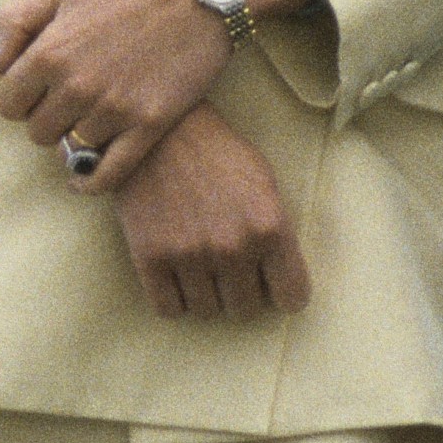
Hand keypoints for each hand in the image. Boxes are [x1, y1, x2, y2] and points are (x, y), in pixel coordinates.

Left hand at [0, 0, 321, 193]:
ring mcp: (113, 110)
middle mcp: (76, 86)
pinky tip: (84, 178)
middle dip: (48, 119)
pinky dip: (90, 182)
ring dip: (75, 140)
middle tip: (68, 102)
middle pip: (37, 132)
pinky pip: (107, 174)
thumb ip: (16, 20)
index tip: (38, 90)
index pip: (7, 104)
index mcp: (50, 53)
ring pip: (70, 152)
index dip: (20, 98)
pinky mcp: (148, 126)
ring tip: (88, 121)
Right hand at [113, 109, 312, 320]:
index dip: (283, 291)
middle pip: (245, 309)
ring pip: (207, 311)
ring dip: (206, 294)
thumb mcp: (263, 181)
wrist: (160, 130)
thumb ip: (276, 230)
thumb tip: (281, 277)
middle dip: (240, 291)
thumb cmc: (217, 152)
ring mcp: (190, 256)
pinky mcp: (150, 258)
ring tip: (201, 264)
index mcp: (269, 227)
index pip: (292, 298)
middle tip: (229, 266)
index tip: (272, 284)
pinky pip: (169, 309)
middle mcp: (233, 248)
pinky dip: (174, 298)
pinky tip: (176, 274)